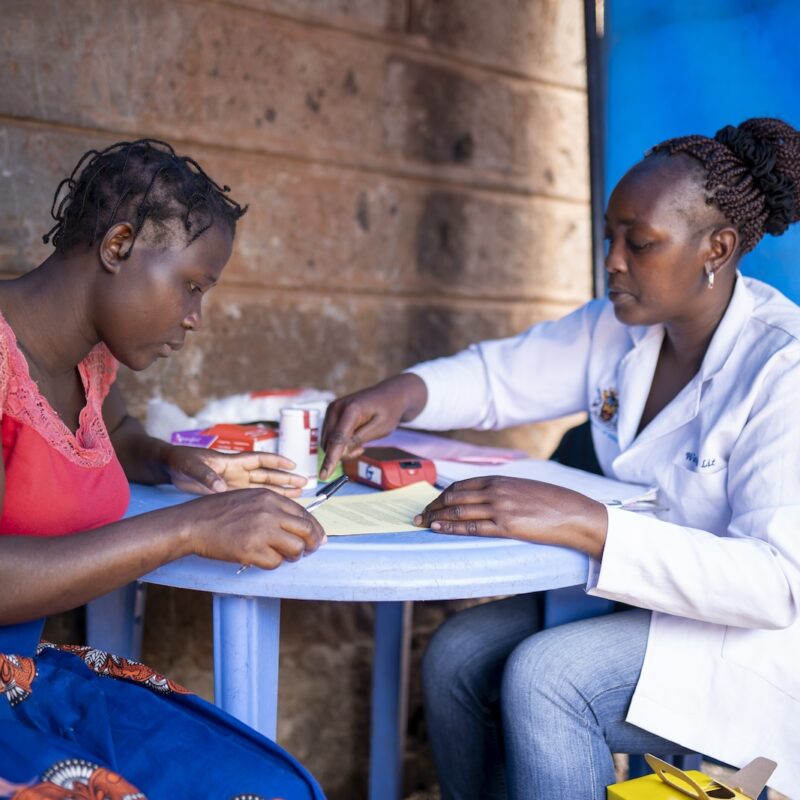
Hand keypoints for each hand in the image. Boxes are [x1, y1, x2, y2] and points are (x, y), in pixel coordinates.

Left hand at [165, 446, 306, 496]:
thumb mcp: (192, 466)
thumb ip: (206, 476)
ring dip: (280, 490)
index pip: (260, 459)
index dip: (277, 462)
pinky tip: (276, 507)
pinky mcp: (229, 494)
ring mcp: (234, 483)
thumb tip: (220, 486)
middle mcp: (237, 472)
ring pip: (263, 487)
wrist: (169, 468)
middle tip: (304, 484)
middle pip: (267, 474)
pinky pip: (253, 498)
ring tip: (299, 494)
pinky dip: (265, 501)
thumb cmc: (181, 461)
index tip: (293, 465)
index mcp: (232, 461)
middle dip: (285, 478)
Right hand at [183, 488, 325, 569]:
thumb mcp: (249, 498)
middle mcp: (269, 512)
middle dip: (312, 544)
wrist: (193, 523)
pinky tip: (262, 558)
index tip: (318, 537)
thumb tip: (298, 523)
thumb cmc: (218, 511)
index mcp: (270, 497)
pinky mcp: (252, 551)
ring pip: (296, 549)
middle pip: (307, 531)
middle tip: (309, 550)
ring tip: (284, 556)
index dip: (315, 528)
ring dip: (293, 556)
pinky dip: (272, 564)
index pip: (305, 513)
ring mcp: (261, 532)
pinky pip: (276, 563)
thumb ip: (273, 508)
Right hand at [320, 374, 427, 478]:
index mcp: (351, 409)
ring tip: (359, 442)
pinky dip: (340, 442)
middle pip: (330, 442)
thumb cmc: (388, 411)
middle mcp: (337, 407)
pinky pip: (330, 435)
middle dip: (343, 452)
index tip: (324, 474)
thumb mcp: (380, 429)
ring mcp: (332, 409)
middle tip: (361, 449)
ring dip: (341, 448)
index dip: (331, 459)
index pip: (337, 439)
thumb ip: (359, 439)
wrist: (389, 395)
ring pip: (328, 441)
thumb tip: (341, 451)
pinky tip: (354, 437)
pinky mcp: (331, 413)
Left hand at [413, 476, 608, 558]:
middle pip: (454, 498)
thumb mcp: (522, 488)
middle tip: (418, 517)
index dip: (441, 496)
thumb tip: (481, 499)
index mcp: (499, 480)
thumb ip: (501, 491)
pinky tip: (439, 529)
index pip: (460, 486)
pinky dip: (452, 528)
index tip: (430, 504)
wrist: (575, 514)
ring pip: (458, 512)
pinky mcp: (507, 526)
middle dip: (432, 508)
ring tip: (422, 525)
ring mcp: (500, 508)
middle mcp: (496, 491)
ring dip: (436, 518)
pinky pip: (473, 528)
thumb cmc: (552, 502)